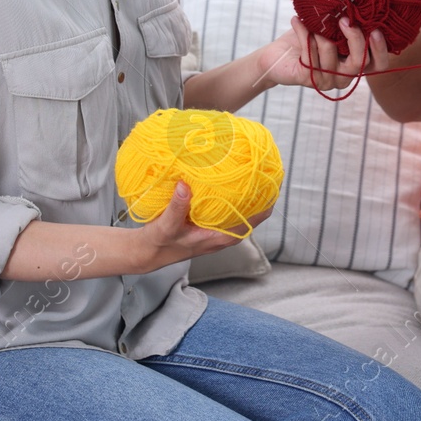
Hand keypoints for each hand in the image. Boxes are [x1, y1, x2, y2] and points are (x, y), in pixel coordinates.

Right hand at [131, 182, 273, 271]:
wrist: (148, 253)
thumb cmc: (160, 243)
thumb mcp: (167, 226)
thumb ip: (176, 208)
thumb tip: (185, 186)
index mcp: (220, 237)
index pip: (254, 221)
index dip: (265, 203)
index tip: (272, 182)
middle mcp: (222, 234)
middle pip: (251, 214)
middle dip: (259, 194)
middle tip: (262, 168)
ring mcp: (216, 229)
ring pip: (239, 211)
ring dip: (245, 194)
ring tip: (249, 170)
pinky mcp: (207, 224)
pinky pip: (226, 208)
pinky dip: (230, 195)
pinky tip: (226, 180)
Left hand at [256, 15, 389, 92]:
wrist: (276, 56)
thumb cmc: (307, 39)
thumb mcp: (330, 29)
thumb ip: (346, 24)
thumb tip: (357, 0)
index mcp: (355, 65)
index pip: (378, 65)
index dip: (381, 50)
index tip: (375, 29)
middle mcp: (344, 77)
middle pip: (359, 63)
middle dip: (354, 39)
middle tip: (345, 19)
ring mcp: (327, 81)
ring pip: (330, 54)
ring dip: (320, 32)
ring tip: (310, 18)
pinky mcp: (309, 79)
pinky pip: (310, 54)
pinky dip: (303, 33)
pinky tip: (296, 20)